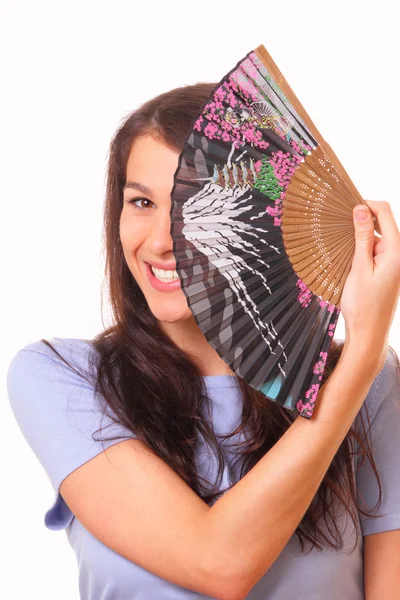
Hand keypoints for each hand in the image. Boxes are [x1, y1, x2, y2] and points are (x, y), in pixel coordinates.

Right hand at [339, 200, 399, 369]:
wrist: (369, 333)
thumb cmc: (363, 305)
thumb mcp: (359, 268)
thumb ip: (362, 237)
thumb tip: (361, 208)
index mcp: (397, 251)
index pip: (385, 213)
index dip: (366, 204)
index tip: (345, 206)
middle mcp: (399, 253)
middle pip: (382, 222)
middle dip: (362, 217)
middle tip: (338, 220)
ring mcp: (393, 262)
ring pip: (376, 236)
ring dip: (359, 234)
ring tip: (339, 239)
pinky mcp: (386, 269)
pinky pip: (374, 249)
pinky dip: (361, 247)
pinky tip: (347, 254)